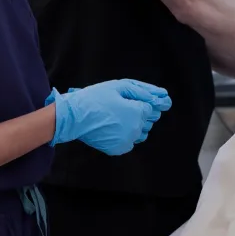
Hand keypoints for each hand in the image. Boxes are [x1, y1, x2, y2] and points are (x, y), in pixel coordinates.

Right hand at [47, 79, 170, 154]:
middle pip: (149, 121)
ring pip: (142, 132)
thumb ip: (142, 91)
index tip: (128, 101)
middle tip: (121, 108)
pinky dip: (126, 135)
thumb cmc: (96, 98)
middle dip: (140, 113)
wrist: (74, 116)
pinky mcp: (119, 149)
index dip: (141, 102)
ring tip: (118, 118)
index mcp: (138, 112)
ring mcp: (128, 140)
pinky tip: (114, 127)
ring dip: (135, 125)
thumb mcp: (119, 86)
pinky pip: (131, 142)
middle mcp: (136, 128)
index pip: (152, 108)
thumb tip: (160, 97)